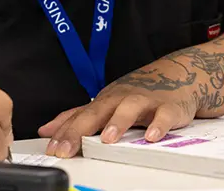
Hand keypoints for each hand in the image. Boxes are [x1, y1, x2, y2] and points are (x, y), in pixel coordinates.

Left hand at [38, 62, 199, 157]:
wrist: (176, 76)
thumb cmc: (136, 93)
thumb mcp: (104, 104)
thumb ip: (76, 118)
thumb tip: (46, 130)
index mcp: (104, 101)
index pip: (79, 117)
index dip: (64, 133)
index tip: (53, 148)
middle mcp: (120, 99)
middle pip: (97, 112)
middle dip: (80, 130)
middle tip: (67, 147)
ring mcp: (144, 101)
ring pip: (129, 109)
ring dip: (117, 123)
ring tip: (107, 139)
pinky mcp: (168, 107)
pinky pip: (163, 115)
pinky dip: (158, 125)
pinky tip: (151, 136)